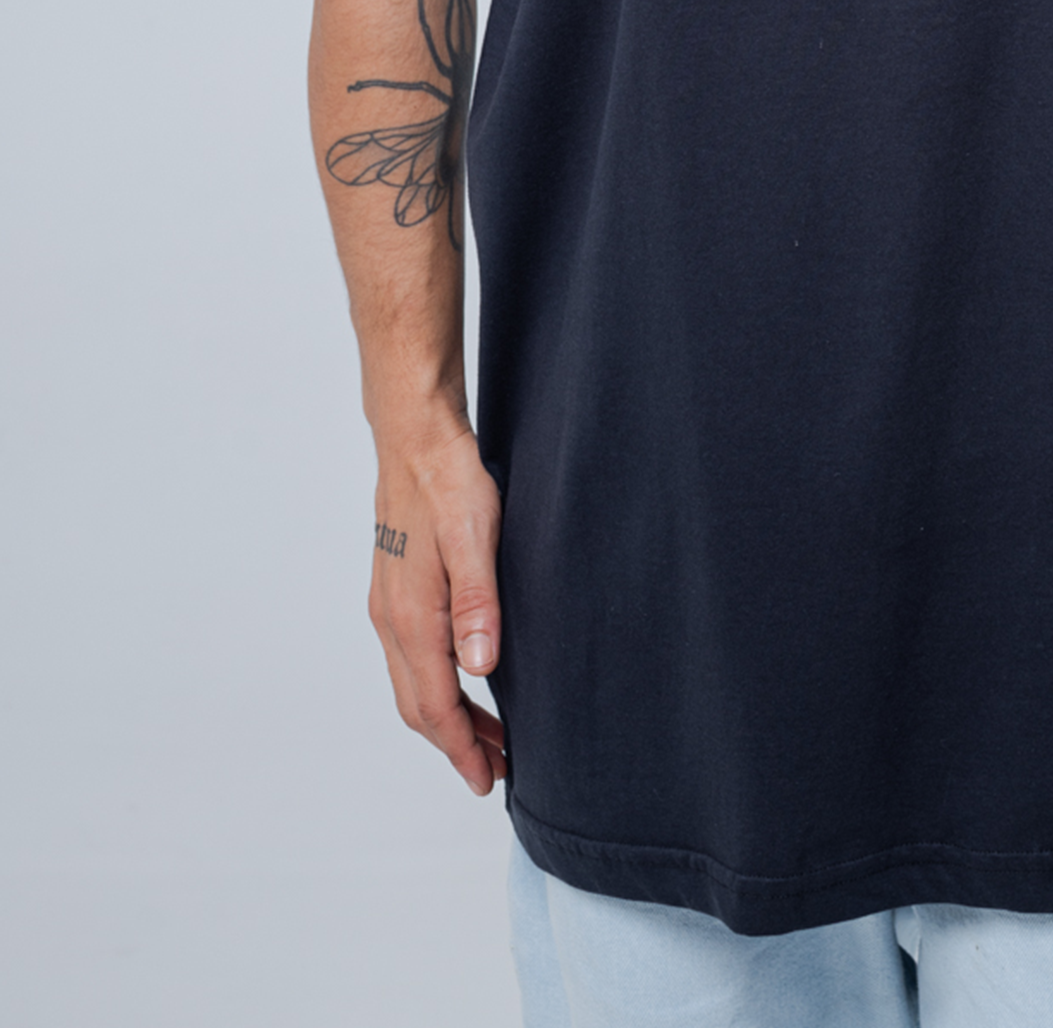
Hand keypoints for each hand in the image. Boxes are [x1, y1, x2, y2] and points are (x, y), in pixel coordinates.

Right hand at [368, 421, 504, 794]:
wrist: (415, 439)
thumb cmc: (449, 484)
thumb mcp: (475, 540)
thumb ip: (478, 605)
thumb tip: (480, 670)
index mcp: (412, 617)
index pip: (434, 705)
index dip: (461, 749)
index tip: (487, 780)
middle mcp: (391, 620)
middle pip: (418, 705)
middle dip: (455, 744)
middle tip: (496, 770)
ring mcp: (389, 606)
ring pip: (413, 683)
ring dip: (448, 716)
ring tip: (491, 733)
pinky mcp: (396, 590)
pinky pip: (412, 657)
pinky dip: (438, 684)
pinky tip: (466, 676)